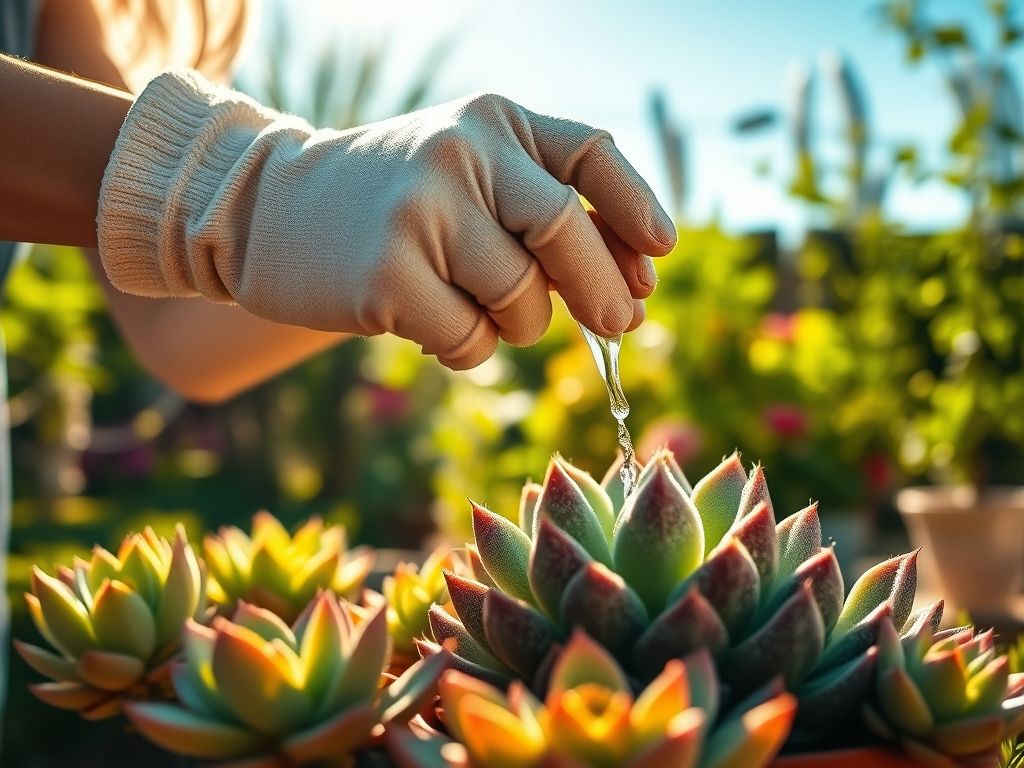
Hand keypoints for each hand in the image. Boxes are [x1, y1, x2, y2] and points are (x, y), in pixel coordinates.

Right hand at [97, 72, 675, 368]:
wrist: (267, 209)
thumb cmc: (391, 202)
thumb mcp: (466, 176)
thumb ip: (544, 213)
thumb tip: (635, 288)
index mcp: (491, 120)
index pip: (591, 155)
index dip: (637, 211)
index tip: (660, 258)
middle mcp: (460, 152)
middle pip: (568, 234)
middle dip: (604, 293)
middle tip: (620, 326)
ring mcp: (420, 211)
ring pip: (522, 301)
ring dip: (518, 326)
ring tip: (472, 306)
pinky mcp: (387, 275)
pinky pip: (471, 340)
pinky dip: (468, 348)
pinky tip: (427, 324)